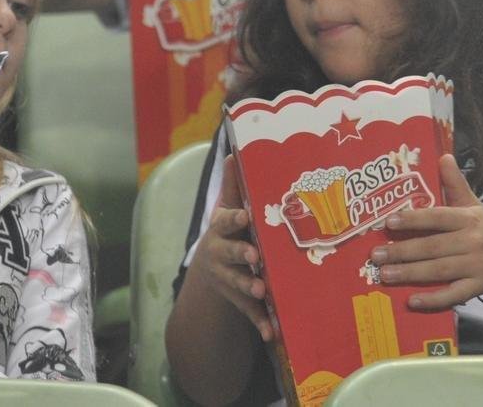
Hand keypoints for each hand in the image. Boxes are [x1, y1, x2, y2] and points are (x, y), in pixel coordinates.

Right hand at [189, 154, 272, 340]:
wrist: (210, 268)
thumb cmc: (228, 230)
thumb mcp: (228, 208)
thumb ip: (235, 184)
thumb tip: (234, 150)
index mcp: (220, 228)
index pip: (226, 221)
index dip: (235, 220)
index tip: (246, 217)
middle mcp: (220, 254)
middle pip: (230, 253)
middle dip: (241, 254)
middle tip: (255, 256)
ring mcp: (227, 278)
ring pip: (237, 282)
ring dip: (248, 285)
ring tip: (260, 289)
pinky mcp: (237, 299)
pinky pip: (248, 311)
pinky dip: (259, 321)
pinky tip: (272, 332)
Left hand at [369, 154, 482, 310]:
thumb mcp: (472, 203)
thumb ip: (454, 183)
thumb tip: (443, 155)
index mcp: (468, 219)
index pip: (438, 217)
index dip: (413, 219)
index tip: (388, 222)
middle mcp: (472, 241)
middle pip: (433, 247)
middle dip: (402, 252)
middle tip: (376, 256)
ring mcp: (476, 266)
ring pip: (439, 270)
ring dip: (410, 274)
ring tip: (385, 275)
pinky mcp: (477, 287)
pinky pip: (454, 295)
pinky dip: (433, 299)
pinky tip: (412, 301)